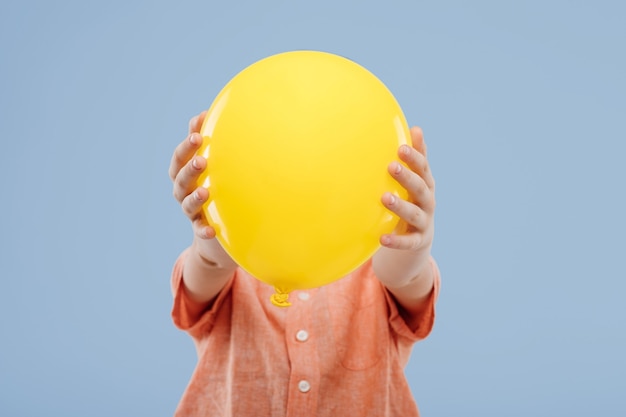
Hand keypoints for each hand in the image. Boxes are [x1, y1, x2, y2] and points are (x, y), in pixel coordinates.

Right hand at [168, 111, 216, 239]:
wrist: (215, 227)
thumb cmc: (212, 185)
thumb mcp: (208, 164)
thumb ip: (204, 141)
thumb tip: (204, 113)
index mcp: (184, 173)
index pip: (180, 158)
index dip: (186, 147)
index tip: (197, 135)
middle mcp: (183, 192)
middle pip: (181, 180)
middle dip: (190, 169)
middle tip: (202, 160)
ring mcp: (191, 211)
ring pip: (188, 204)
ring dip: (195, 198)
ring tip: (206, 192)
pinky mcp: (202, 229)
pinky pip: (200, 231)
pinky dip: (204, 230)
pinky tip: (212, 230)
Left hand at [380, 126, 435, 253]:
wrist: (418, 242)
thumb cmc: (412, 202)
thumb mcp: (415, 182)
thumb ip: (416, 158)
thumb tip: (416, 127)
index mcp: (426, 185)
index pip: (423, 168)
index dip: (414, 157)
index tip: (401, 147)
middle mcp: (427, 202)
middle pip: (420, 188)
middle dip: (407, 177)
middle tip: (391, 166)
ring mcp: (423, 222)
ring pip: (413, 213)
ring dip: (399, 206)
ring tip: (384, 198)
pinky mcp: (417, 242)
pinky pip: (407, 242)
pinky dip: (396, 241)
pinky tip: (382, 239)